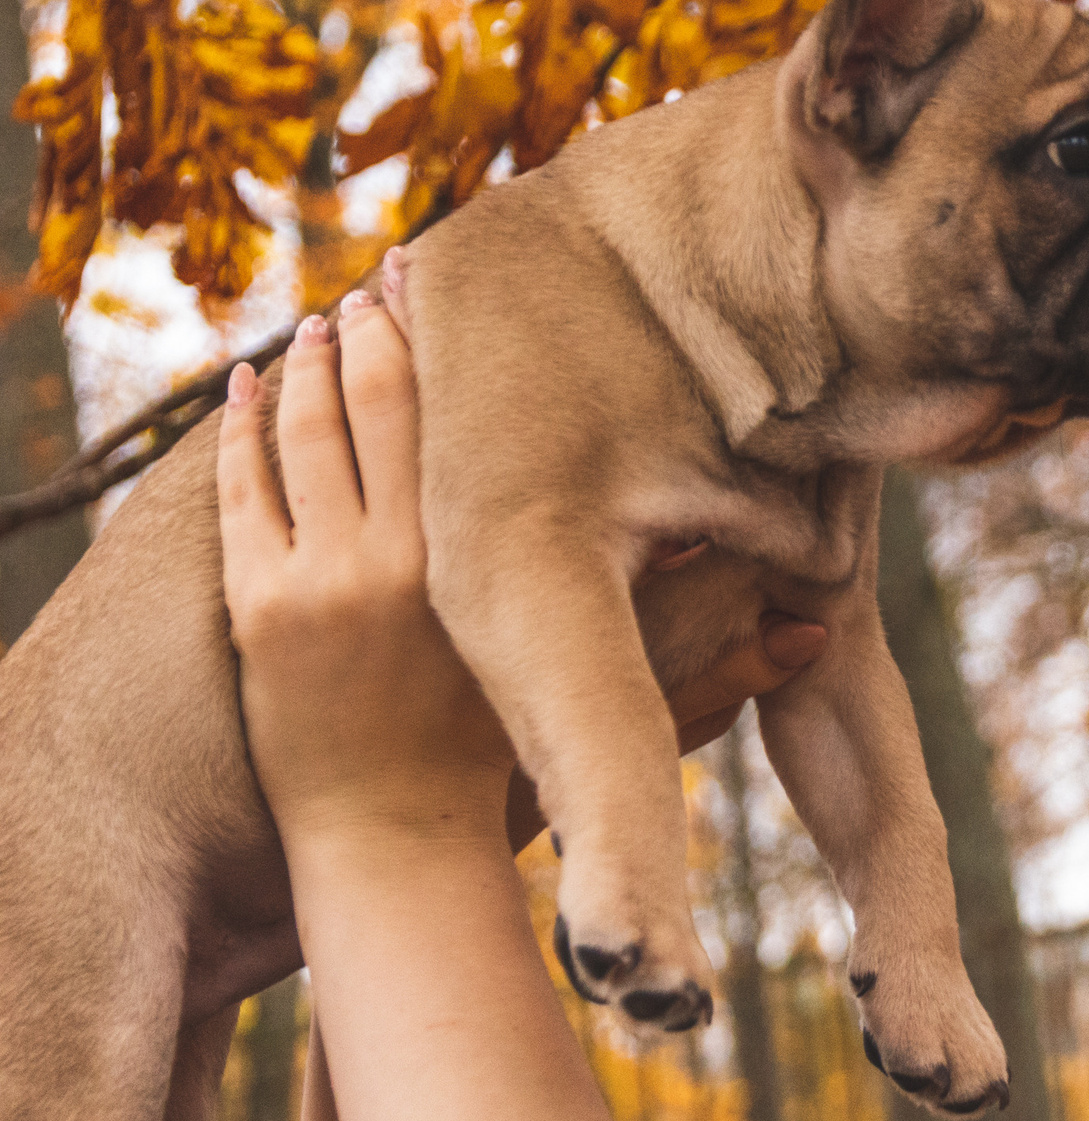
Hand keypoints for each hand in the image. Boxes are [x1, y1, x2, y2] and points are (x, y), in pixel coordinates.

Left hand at [218, 288, 827, 855]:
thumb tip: (818, 631)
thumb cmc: (512, 776)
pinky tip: (248, 378)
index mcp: (493, 565)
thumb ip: (714, 663)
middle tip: (395, 270)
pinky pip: (238, 487)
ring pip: (302, 431)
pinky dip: (239, 423)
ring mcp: (315, 582)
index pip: (464, 410)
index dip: (455, 332)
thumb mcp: (619, 711)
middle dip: (383, 326)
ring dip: (313, 364)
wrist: (392, 850)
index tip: (459, 272)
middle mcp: (399, 559)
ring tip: (333, 317)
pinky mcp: (257, 611)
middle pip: (380, 399)